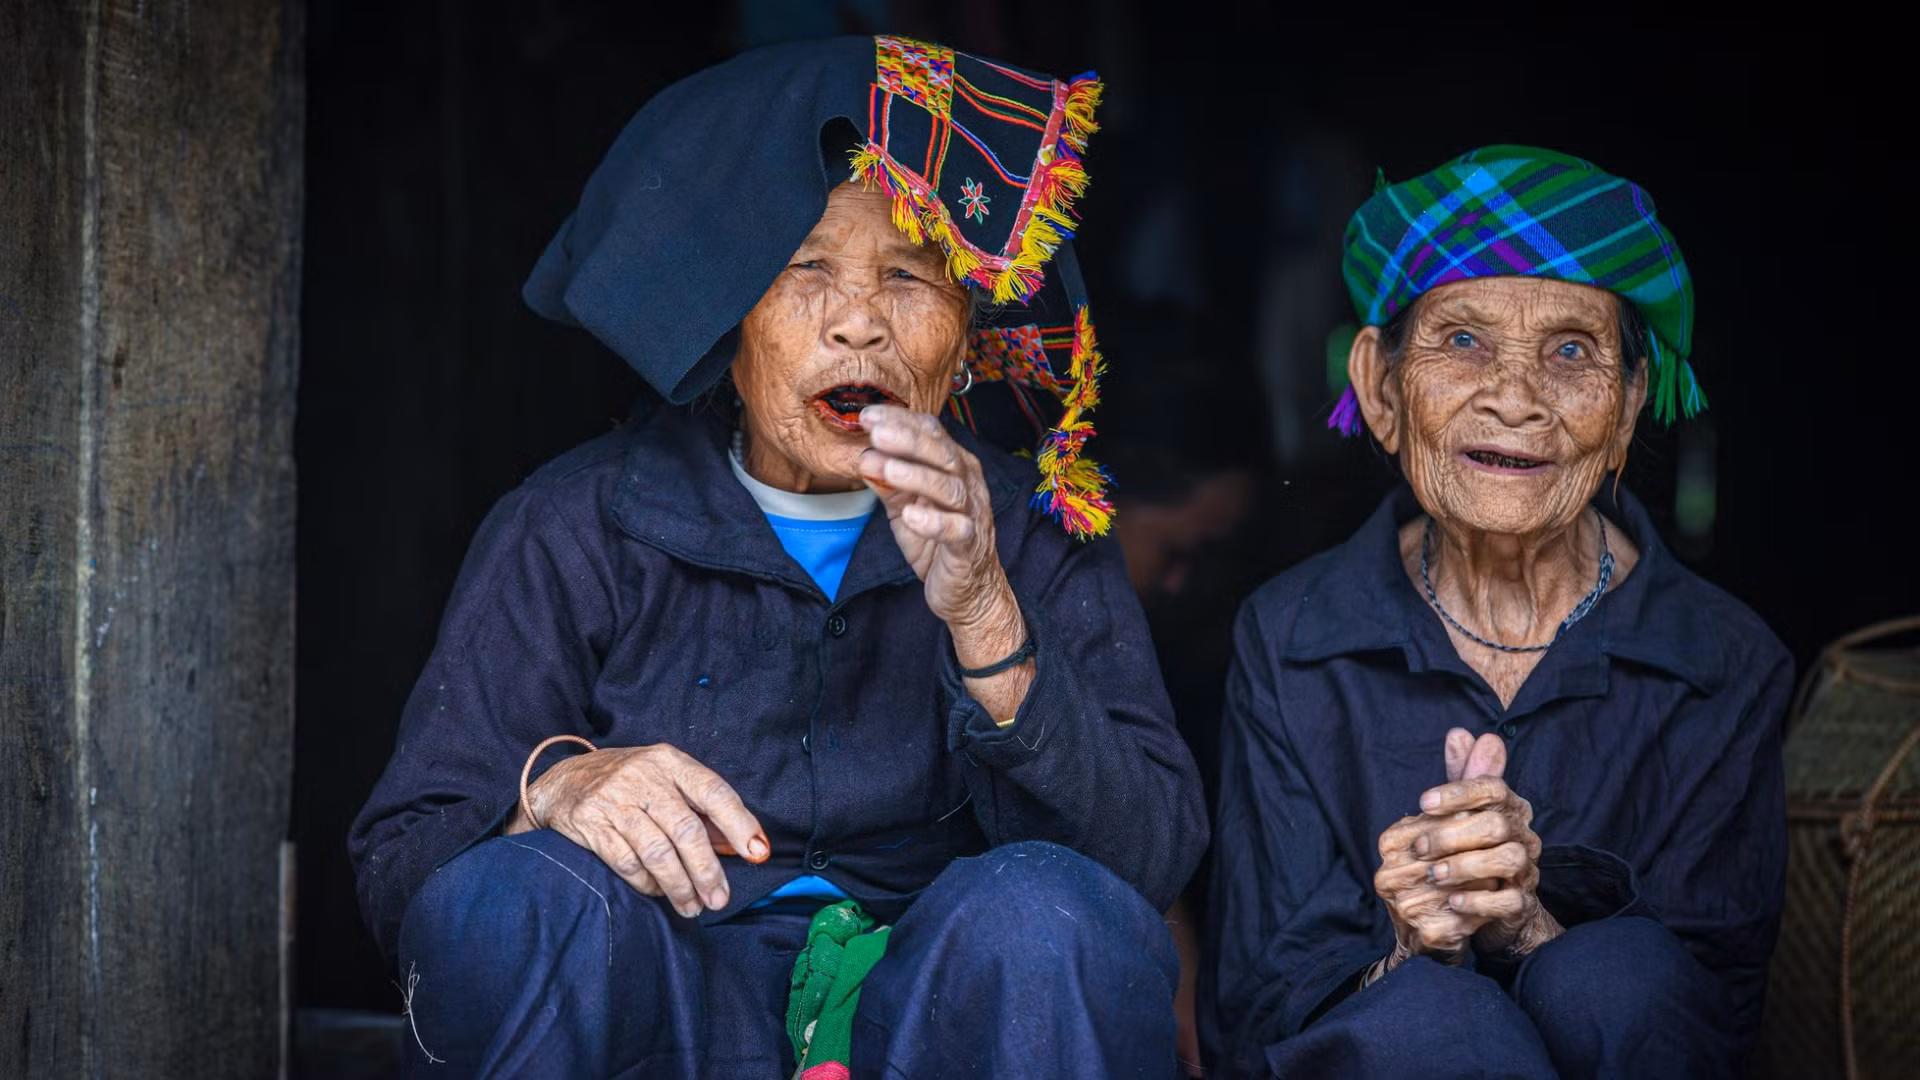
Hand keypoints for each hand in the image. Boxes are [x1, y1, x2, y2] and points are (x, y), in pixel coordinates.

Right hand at [507, 744, 768, 917]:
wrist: (563, 782)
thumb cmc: (630, 784)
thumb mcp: (666, 781)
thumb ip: (701, 809)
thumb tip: (741, 845)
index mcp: (670, 762)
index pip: (714, 792)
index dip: (739, 823)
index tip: (758, 852)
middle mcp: (644, 777)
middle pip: (686, 830)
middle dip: (708, 870)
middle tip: (719, 899)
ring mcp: (615, 800)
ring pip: (658, 852)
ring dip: (679, 886)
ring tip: (692, 906)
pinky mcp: (591, 823)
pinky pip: (627, 863)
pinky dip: (647, 883)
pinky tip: (658, 892)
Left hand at [855, 404, 1011, 629]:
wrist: (968, 590)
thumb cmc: (937, 542)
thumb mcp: (905, 507)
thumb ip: (888, 483)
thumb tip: (863, 458)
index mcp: (954, 467)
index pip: (932, 433)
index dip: (901, 422)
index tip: (867, 416)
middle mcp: (967, 484)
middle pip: (943, 454)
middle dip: (908, 441)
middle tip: (876, 433)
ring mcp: (972, 514)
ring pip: (950, 488)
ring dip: (917, 476)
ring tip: (886, 469)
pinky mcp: (969, 546)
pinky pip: (957, 530)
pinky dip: (935, 522)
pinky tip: (911, 515)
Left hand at [1415, 728, 1562, 957]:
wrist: (1502, 903)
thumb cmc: (1477, 847)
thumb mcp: (1467, 810)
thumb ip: (1461, 775)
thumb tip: (1458, 733)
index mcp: (1510, 808)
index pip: (1494, 787)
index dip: (1458, 791)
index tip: (1423, 802)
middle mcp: (1524, 835)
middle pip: (1496, 825)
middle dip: (1452, 834)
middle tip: (1419, 847)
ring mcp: (1527, 870)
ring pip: (1509, 859)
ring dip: (1465, 866)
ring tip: (1433, 874)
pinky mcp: (1523, 903)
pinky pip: (1510, 900)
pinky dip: (1479, 902)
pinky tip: (1452, 901)